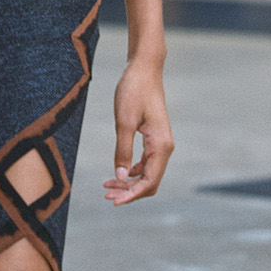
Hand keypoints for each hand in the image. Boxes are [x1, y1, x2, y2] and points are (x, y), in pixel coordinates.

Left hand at [104, 58, 173, 203]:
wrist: (144, 69)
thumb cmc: (133, 91)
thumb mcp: (124, 122)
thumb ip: (123, 150)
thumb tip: (120, 176)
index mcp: (161, 146)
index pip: (149, 181)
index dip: (132, 195)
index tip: (113, 201)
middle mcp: (165, 147)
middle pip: (150, 182)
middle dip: (129, 191)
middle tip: (106, 194)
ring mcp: (161, 143)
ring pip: (147, 173)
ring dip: (129, 182)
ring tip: (107, 185)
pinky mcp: (154, 138)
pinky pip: (146, 163)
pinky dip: (131, 171)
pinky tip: (117, 172)